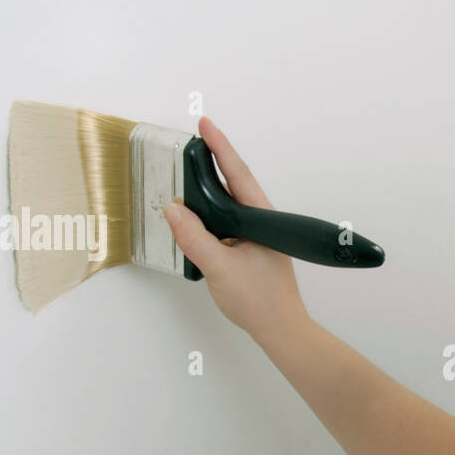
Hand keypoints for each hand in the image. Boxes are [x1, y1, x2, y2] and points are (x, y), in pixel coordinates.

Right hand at [163, 117, 307, 342]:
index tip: (205, 125)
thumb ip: (194, 237)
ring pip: (229, 207)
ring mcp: (257, 236)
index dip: (220, 148)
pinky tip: (195, 219)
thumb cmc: (259, 302)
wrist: (281, 330)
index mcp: (260, 219)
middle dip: (210, 165)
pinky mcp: (251, 250)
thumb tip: (173, 210)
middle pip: (232, 185)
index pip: (237, 174)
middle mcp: (261, 222)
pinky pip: (227, 225)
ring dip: (208, 194)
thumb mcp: (219, 267)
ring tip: (186, 179)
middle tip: (189, 146)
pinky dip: (210, 217)